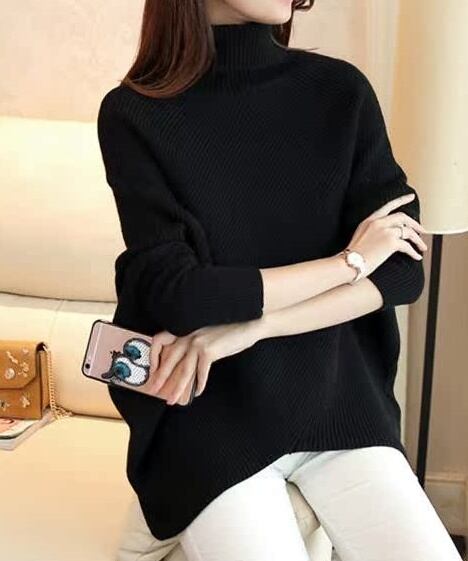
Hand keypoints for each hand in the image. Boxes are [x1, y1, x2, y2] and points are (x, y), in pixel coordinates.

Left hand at [147, 319, 263, 405]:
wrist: (249, 325)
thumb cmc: (228, 330)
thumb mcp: (205, 334)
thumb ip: (192, 344)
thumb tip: (181, 365)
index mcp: (184, 328)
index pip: (159, 341)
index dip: (153, 357)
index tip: (153, 371)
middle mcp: (188, 334)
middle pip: (169, 360)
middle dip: (160, 378)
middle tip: (153, 391)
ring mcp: (198, 342)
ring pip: (183, 370)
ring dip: (177, 388)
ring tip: (172, 400)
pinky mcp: (209, 350)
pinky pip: (201, 372)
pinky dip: (199, 384)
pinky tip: (197, 392)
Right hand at [345, 193, 427, 275]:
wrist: (349, 264)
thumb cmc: (353, 256)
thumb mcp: (360, 237)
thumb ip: (374, 231)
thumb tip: (389, 235)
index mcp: (370, 220)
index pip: (388, 206)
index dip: (401, 200)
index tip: (411, 197)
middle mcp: (378, 222)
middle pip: (403, 218)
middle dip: (415, 224)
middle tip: (422, 231)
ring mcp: (385, 231)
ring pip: (409, 232)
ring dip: (418, 241)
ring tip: (422, 248)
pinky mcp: (391, 242)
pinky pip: (408, 246)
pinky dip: (414, 252)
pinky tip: (417, 257)